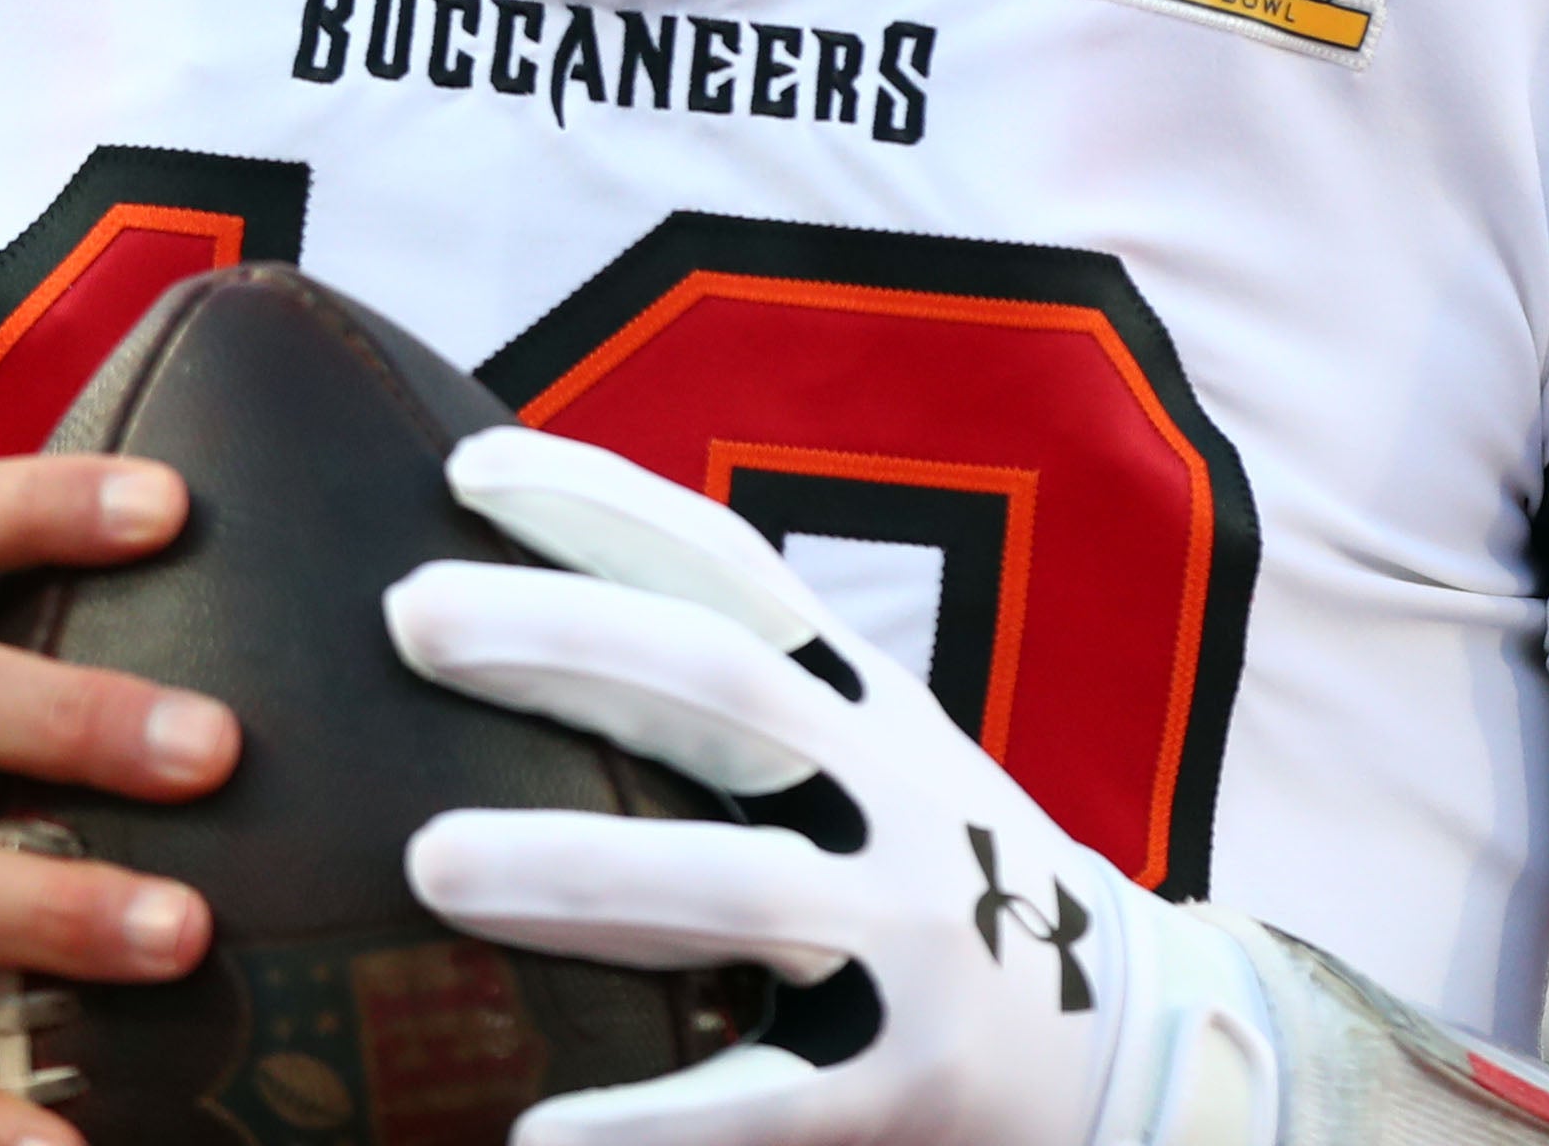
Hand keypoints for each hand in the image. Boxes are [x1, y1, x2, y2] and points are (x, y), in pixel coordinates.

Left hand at [382, 427, 1279, 1145]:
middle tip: (408, 613)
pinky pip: (773, 1101)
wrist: (1140, 1044)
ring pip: (739, 887)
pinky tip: (540, 1134)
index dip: (612, 509)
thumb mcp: (873, 759)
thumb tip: (525, 629)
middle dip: (567, 642)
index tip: (468, 468)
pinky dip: (656, 1121)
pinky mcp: (917, 1083)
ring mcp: (918, 939)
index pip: (737, 575)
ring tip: (429, 861)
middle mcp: (896, 797)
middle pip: (725, 688)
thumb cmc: (937, 881)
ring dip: (580, 867)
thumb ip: (746, 705)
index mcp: (868, 709)